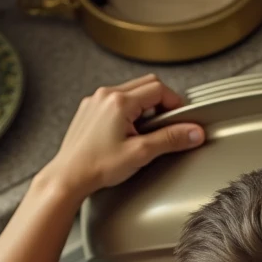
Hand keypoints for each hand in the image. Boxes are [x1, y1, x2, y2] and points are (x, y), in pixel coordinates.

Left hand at [41, 74, 204, 198]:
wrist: (69, 176)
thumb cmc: (97, 166)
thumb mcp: (141, 153)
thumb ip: (171, 139)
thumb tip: (193, 132)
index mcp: (119, 101)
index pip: (159, 89)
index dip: (175, 103)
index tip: (182, 119)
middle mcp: (106, 95)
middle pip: (146, 85)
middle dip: (162, 102)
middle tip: (167, 124)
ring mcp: (95, 101)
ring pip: (131, 91)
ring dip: (145, 107)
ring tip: (145, 132)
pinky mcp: (90, 110)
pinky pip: (116, 101)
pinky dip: (129, 111)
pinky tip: (128, 133)